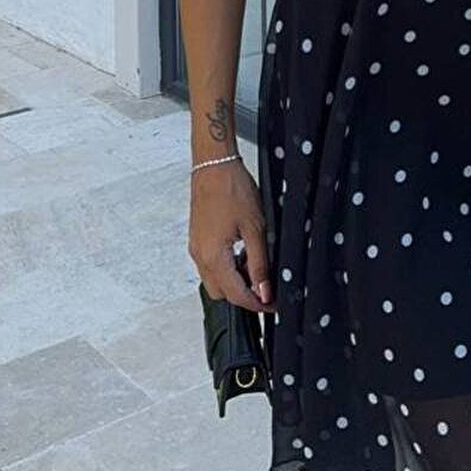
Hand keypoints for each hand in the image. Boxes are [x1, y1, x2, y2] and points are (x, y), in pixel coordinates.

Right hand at [189, 162, 273, 312]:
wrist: (214, 165)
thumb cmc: (232, 189)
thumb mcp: (255, 229)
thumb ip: (259, 264)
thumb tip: (265, 291)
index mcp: (213, 257)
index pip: (236, 295)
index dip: (257, 304)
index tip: (273, 304)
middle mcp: (200, 257)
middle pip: (222, 293)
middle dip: (245, 295)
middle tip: (267, 285)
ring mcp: (196, 248)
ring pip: (215, 281)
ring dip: (235, 281)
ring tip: (256, 265)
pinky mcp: (197, 240)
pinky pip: (211, 265)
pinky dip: (227, 268)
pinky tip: (243, 253)